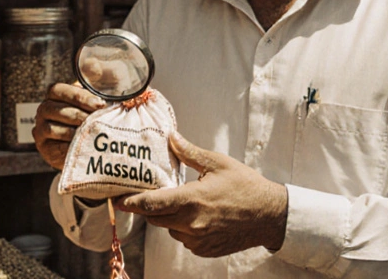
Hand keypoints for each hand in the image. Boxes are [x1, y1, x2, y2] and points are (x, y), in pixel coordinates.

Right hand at [32, 82, 106, 169]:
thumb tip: (93, 63)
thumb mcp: (99, 92)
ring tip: (92, 134)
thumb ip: (96, 75)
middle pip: (55, 109)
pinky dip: (71, 148)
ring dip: (75, 132)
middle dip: (79, 115)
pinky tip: (85, 147)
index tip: (99, 103)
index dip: (78, 96)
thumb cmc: (95, 113)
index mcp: (54, 95)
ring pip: (53, 129)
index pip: (59, 90)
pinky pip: (55, 149)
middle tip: (97, 120)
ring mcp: (42, 130)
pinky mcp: (46, 149)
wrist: (92, 144)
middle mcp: (44, 110)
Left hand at [115, 133, 287, 257]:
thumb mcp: (218, 163)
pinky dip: (183, 229)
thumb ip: (190, 153)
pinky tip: (198, 216)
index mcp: (192, 200)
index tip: (117, 200)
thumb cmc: (246, 186)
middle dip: (148, 207)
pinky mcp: (204, 250)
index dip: (131, 202)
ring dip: (168, 218)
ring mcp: (198, 240)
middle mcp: (192, 224)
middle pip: (155, 218)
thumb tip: (171, 137)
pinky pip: (184, 239)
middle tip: (146, 195)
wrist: (270, 216)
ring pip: (169, 229)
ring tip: (182, 202)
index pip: (152, 204)